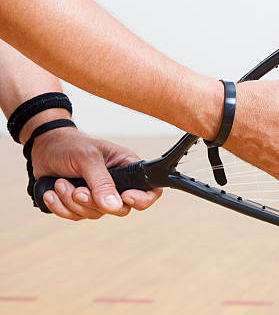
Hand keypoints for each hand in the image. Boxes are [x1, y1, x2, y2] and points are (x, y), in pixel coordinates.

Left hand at [30, 127, 161, 220]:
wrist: (44, 148)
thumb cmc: (70, 145)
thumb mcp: (88, 159)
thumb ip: (102, 182)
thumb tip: (114, 206)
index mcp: (127, 167)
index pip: (150, 190)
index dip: (142, 199)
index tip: (124, 197)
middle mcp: (117, 183)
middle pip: (120, 208)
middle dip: (93, 202)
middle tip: (78, 189)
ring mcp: (99, 196)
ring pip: (95, 214)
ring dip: (72, 202)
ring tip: (61, 183)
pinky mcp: (82, 204)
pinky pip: (76, 216)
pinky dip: (61, 207)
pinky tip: (53, 192)